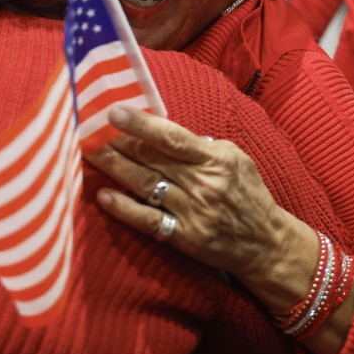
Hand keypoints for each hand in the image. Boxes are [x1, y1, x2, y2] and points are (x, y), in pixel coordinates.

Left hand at [88, 106, 315, 308]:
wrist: (266, 243)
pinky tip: (103, 196)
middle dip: (117, 142)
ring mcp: (191, 211)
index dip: (140, 123)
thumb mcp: (235, 159)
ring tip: (88, 152)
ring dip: (113, 168)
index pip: (171, 137)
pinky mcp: (183, 236)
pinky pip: (148, 221)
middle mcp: (202, 184)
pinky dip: (124, 209)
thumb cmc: (248, 194)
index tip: (113, 110)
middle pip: (150, 159)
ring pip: (144, 185)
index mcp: (215, 159)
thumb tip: (163, 131)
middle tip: (87, 127)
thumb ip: (201, 145)